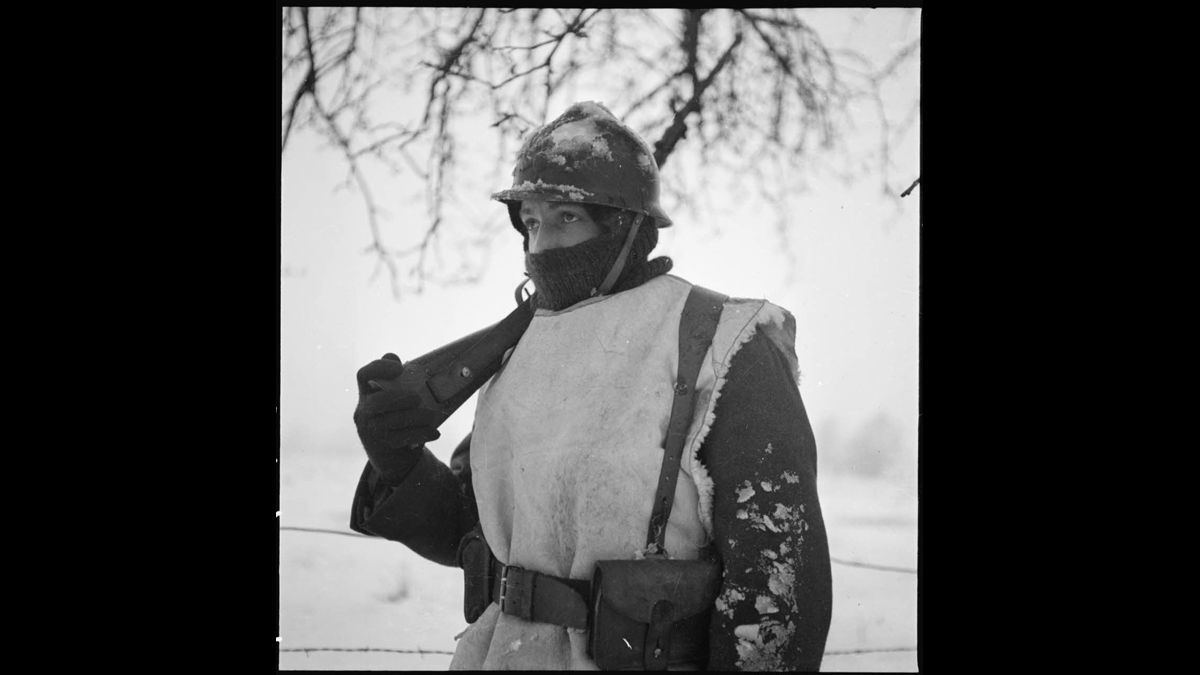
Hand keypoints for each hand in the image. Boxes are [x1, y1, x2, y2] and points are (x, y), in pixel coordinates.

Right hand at [353, 353, 441, 482]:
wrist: (390, 457)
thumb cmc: (395, 420)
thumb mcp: (394, 401)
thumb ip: (396, 380)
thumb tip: (396, 358)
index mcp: (366, 394)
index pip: (363, 375)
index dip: (379, 368)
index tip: (399, 367)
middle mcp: (364, 412)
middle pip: (377, 402)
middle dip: (399, 398)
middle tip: (417, 398)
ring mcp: (371, 431)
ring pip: (392, 422)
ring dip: (417, 417)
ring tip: (432, 416)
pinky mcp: (383, 447)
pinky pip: (403, 438)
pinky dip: (422, 434)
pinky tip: (434, 433)